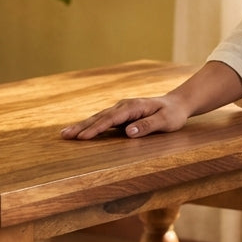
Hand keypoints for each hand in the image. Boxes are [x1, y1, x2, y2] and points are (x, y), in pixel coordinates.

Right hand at [60, 94, 191, 139]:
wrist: (177, 104)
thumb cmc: (173, 114)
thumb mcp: (165, 121)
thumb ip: (147, 126)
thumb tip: (128, 132)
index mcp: (132, 107)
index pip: (110, 119)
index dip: (95, 129)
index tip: (82, 137)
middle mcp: (123, 106)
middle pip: (99, 117)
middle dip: (81, 126)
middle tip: (64, 134)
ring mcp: (121, 109)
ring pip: (98, 118)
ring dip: (82, 126)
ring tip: (65, 133)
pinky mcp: (121, 115)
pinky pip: (103, 121)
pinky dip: (90, 126)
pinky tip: (80, 131)